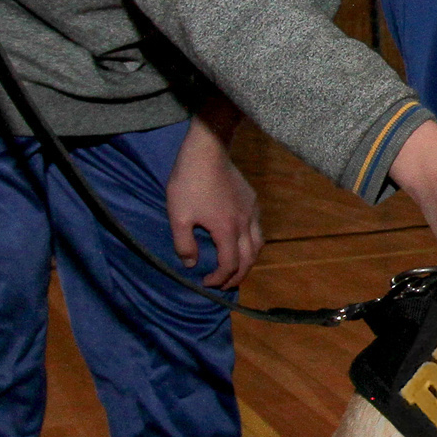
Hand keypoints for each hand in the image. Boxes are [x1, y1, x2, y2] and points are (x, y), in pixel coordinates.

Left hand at [165, 116, 262, 289]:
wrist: (207, 151)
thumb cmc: (189, 183)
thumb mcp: (178, 215)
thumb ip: (184, 243)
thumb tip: (191, 264)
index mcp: (227, 231)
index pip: (230, 265)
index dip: (220, 279)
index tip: (206, 282)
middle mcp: (245, 224)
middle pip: (249, 259)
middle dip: (237, 276)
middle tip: (224, 285)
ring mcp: (251, 211)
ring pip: (258, 244)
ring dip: (248, 261)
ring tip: (236, 267)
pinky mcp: (252, 200)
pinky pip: (257, 228)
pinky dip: (251, 242)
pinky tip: (239, 239)